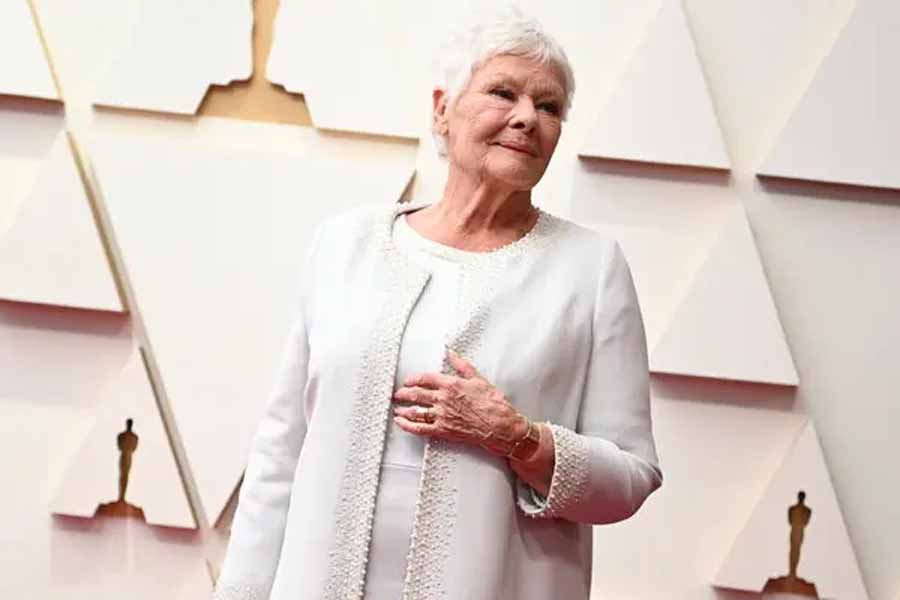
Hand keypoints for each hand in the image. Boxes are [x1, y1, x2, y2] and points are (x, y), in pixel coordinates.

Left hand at [391, 348, 527, 455]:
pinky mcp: (443, 430)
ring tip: (397, 409)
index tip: (408, 381)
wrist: (500, 425)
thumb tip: (451, 353)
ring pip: (416, 411)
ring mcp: (442, 415)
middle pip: (416, 394)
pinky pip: (420, 428)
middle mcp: (443, 399)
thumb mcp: (478, 379)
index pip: (425, 378)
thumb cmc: (493, 404)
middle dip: (404, 394)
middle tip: (398, 394)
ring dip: (403, 410)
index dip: (413, 379)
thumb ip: (462, 365)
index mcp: (451, 384)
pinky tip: (402, 423)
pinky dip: (408, 426)